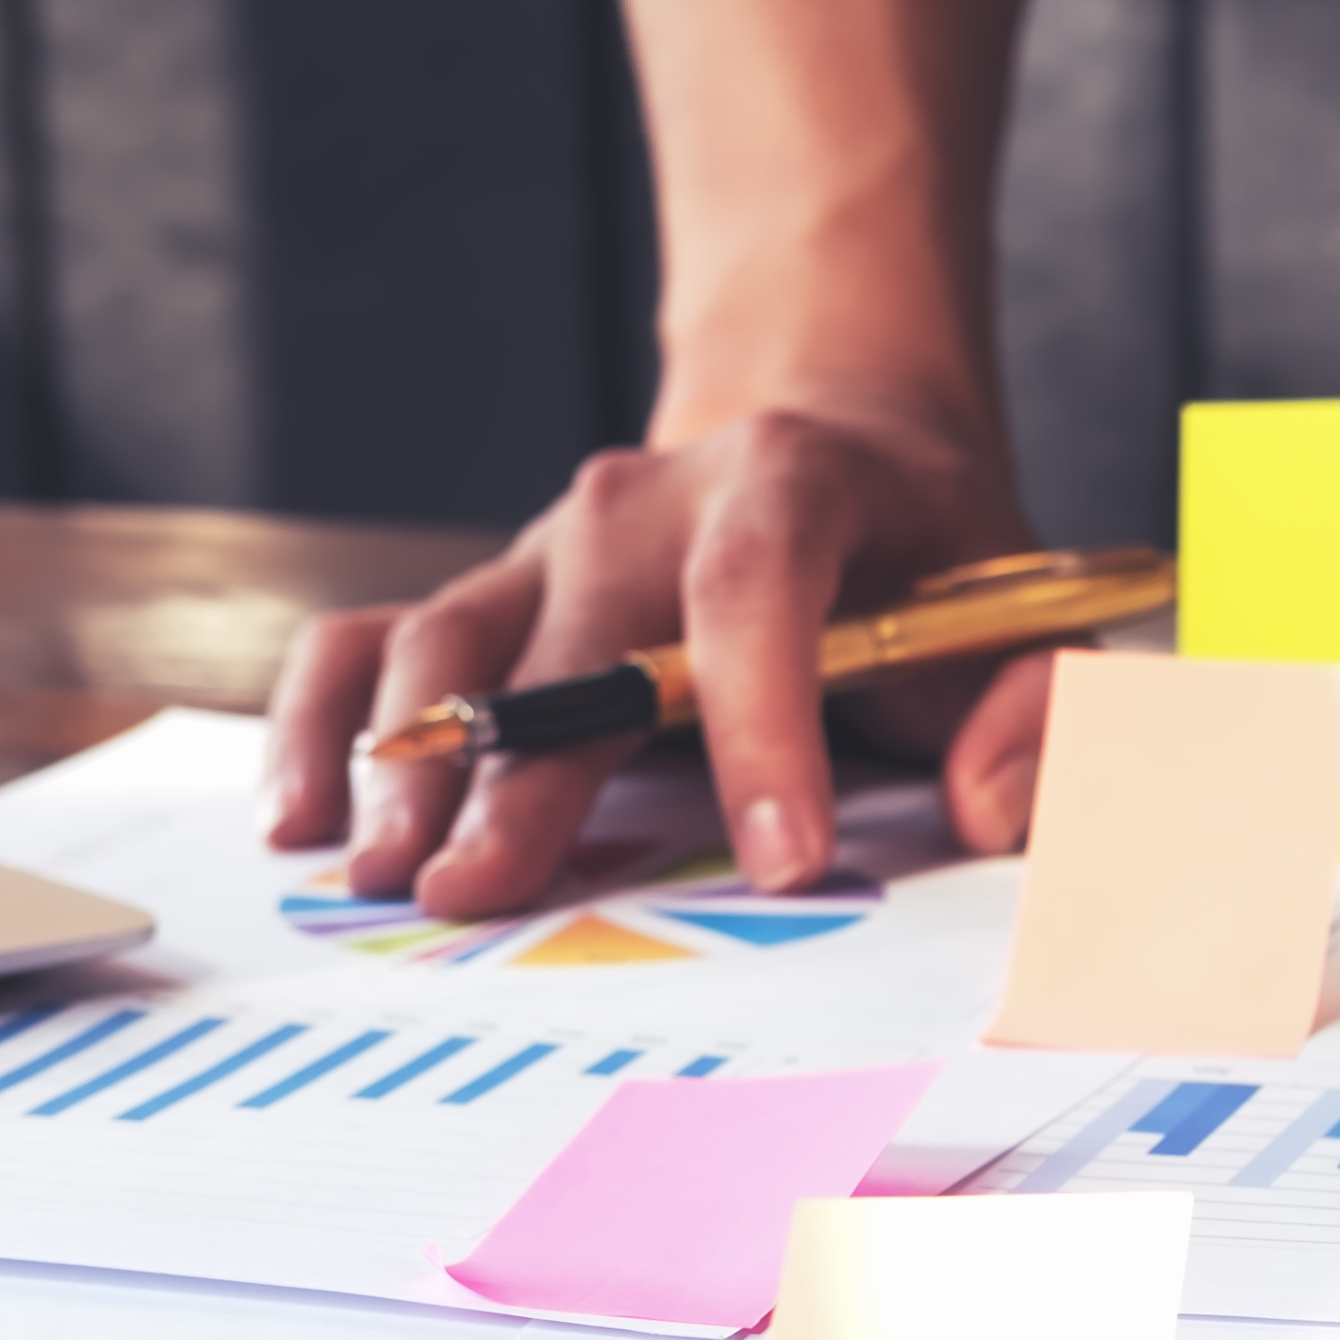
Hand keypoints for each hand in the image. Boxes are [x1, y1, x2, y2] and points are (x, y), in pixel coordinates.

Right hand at [261, 396, 1038, 916]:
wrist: (829, 447)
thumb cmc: (927, 569)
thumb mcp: (1027, 622)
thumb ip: (1041, 714)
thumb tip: (982, 808)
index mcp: (792, 480)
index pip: (760, 585)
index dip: (767, 719)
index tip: (787, 855)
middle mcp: (644, 501)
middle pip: (575, 637)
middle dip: (528, 772)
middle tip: (482, 893)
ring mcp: (546, 549)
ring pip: (449, 640)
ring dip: (407, 758)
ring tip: (386, 874)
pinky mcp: (487, 597)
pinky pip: (369, 641)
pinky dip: (322, 719)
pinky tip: (298, 818)